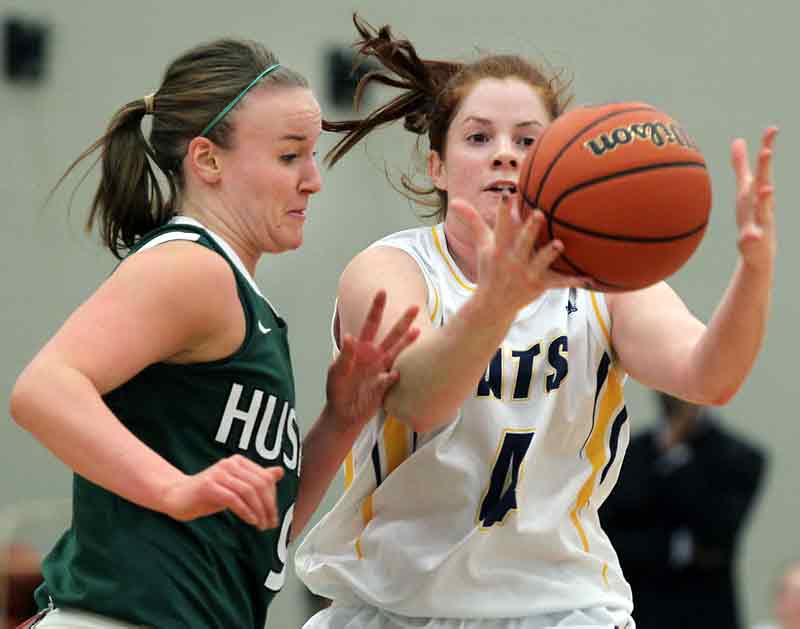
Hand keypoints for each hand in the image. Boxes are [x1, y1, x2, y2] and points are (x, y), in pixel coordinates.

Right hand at [160, 454, 284, 529]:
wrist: (176, 496)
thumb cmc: (208, 493)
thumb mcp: (236, 487)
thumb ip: (257, 479)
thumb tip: (280, 472)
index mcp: (239, 462)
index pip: (265, 478)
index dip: (273, 498)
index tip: (274, 516)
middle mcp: (230, 464)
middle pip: (259, 484)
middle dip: (268, 506)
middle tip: (271, 523)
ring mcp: (219, 473)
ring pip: (248, 491)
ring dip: (259, 511)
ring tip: (261, 525)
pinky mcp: (209, 486)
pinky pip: (234, 499)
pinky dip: (246, 511)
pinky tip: (250, 521)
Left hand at [326, 290, 418, 430]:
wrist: (343, 414)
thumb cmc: (336, 390)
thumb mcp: (336, 372)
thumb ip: (344, 356)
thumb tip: (350, 337)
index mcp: (360, 349)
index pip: (369, 325)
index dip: (376, 309)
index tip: (382, 292)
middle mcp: (374, 356)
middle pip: (391, 335)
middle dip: (403, 321)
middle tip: (415, 307)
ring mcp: (381, 369)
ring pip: (398, 352)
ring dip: (408, 342)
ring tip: (420, 331)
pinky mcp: (386, 384)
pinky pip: (392, 377)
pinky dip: (392, 376)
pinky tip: (394, 375)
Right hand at [450, 192, 588, 313]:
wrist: (493, 305)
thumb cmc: (490, 268)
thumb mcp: (481, 245)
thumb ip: (472, 221)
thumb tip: (454, 200)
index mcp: (500, 249)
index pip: (500, 227)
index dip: (503, 211)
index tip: (507, 194)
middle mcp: (513, 261)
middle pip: (522, 242)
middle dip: (530, 229)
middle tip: (539, 213)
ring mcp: (527, 274)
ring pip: (541, 262)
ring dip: (550, 254)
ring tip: (559, 244)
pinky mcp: (540, 286)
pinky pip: (559, 283)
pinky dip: (574, 281)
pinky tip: (590, 277)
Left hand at [732, 126, 777, 270]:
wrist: (759, 251)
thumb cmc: (751, 216)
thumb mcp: (744, 189)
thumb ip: (741, 166)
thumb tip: (738, 140)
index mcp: (758, 191)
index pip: (763, 167)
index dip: (767, 147)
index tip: (773, 129)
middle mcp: (762, 203)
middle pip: (764, 183)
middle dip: (765, 168)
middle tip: (767, 150)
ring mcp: (760, 222)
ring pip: (763, 210)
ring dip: (765, 199)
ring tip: (767, 188)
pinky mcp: (754, 241)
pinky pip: (752, 238)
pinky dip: (752, 236)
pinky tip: (751, 236)